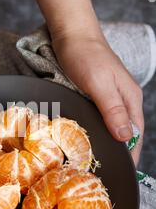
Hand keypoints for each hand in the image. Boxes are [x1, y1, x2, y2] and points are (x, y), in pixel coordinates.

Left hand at [53, 33, 143, 165]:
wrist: (72, 34)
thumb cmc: (85, 56)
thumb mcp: (99, 83)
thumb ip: (112, 109)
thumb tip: (126, 137)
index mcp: (130, 99)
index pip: (135, 135)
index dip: (130, 155)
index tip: (121, 173)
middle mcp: (124, 100)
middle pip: (126, 133)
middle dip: (118, 152)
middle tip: (104, 171)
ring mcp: (111, 98)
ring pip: (113, 126)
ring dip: (107, 142)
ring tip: (96, 160)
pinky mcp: (97, 96)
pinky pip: (101, 118)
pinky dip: (97, 131)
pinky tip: (87, 138)